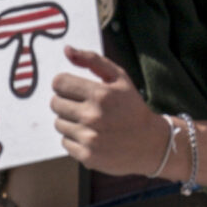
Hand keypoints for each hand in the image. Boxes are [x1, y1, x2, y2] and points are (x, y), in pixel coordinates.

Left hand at [51, 46, 166, 176]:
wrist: (151, 144)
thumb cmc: (133, 107)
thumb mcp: (119, 78)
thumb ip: (92, 60)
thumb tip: (66, 49)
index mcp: (100, 94)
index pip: (59, 83)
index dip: (64, 85)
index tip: (73, 89)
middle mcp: (93, 116)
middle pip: (55, 103)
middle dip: (66, 102)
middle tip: (82, 106)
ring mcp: (89, 138)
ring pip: (58, 123)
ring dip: (70, 121)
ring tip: (89, 122)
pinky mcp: (87, 156)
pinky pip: (64, 142)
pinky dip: (74, 139)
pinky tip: (91, 136)